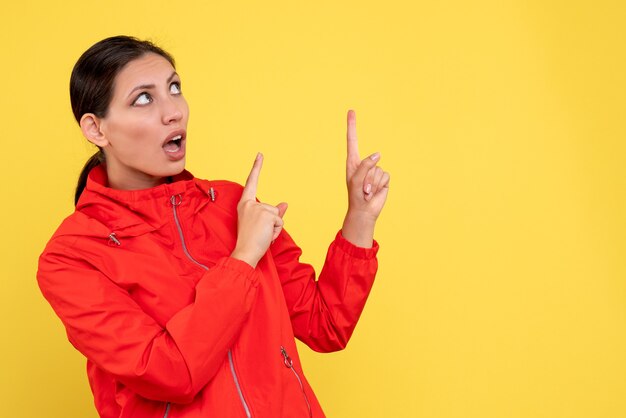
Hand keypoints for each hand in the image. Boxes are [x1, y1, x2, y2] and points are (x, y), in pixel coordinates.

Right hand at [231, 153, 287, 267]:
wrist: (245, 252)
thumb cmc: (251, 241)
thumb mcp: (261, 225)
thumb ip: (273, 213)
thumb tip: (285, 204)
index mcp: (245, 204)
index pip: (252, 182)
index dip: (257, 168)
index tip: (260, 154)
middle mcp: (249, 204)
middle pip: (273, 208)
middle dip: (272, 222)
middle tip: (260, 233)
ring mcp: (258, 208)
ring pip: (278, 215)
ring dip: (275, 227)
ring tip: (263, 234)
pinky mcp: (267, 214)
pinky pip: (280, 221)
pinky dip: (277, 230)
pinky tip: (266, 235)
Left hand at [342, 110, 389, 246]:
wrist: (364, 210)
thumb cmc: (355, 195)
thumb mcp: (356, 179)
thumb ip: (366, 164)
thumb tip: (378, 154)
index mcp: (353, 161)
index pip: (352, 140)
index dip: (352, 125)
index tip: (351, 111)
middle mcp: (365, 163)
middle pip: (370, 161)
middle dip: (366, 176)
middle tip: (361, 189)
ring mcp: (375, 170)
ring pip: (378, 169)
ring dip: (372, 183)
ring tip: (366, 191)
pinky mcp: (383, 178)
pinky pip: (385, 176)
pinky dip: (379, 185)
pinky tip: (374, 191)